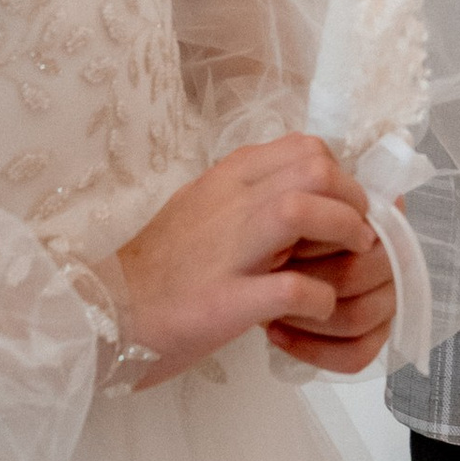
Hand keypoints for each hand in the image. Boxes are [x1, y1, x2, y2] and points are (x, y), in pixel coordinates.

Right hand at [114, 136, 385, 386]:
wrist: (103, 312)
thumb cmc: (161, 268)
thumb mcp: (206, 210)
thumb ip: (252, 197)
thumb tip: (311, 196)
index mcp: (228, 177)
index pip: (307, 147)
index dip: (342, 176)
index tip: (346, 208)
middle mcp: (229, 202)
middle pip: (315, 167)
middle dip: (353, 200)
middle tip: (356, 236)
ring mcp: (226, 250)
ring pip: (304, 209)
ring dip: (342, 234)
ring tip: (345, 264)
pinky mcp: (224, 301)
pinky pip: (293, 288)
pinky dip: (320, 299)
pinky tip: (315, 310)